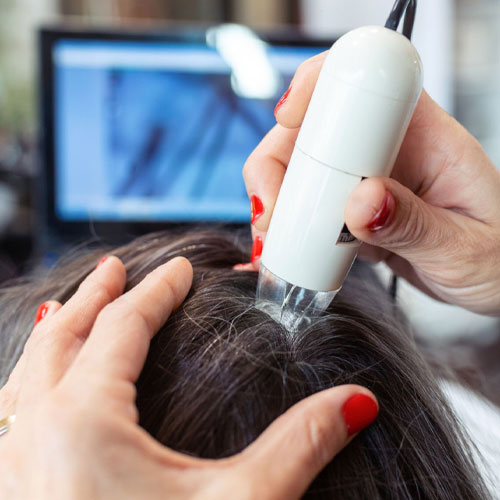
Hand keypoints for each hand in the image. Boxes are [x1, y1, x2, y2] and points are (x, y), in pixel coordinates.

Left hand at [0, 255, 377, 498]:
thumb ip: (299, 446)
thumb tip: (356, 401)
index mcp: (81, 424)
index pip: (122, 327)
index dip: (157, 291)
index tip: (180, 270)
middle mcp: (31, 435)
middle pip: (63, 336)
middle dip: (96, 295)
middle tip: (117, 268)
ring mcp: (9, 466)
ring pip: (28, 372)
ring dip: (58, 333)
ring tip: (73, 309)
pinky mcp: (11, 491)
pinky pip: (13, 412)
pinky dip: (32, 380)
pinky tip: (46, 387)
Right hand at [242, 51, 499, 314]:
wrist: (494, 281)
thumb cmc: (498, 255)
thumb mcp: (464, 246)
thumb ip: (413, 225)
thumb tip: (360, 202)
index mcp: (423, 136)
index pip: (366, 85)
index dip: (319, 89)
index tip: (290, 120)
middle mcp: (386, 149)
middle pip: (312, 130)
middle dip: (278, 164)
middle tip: (271, 212)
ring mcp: (364, 179)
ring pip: (300, 169)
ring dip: (276, 200)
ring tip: (272, 239)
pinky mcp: (350, 208)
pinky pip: (307, 206)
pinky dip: (287, 225)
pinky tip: (281, 248)